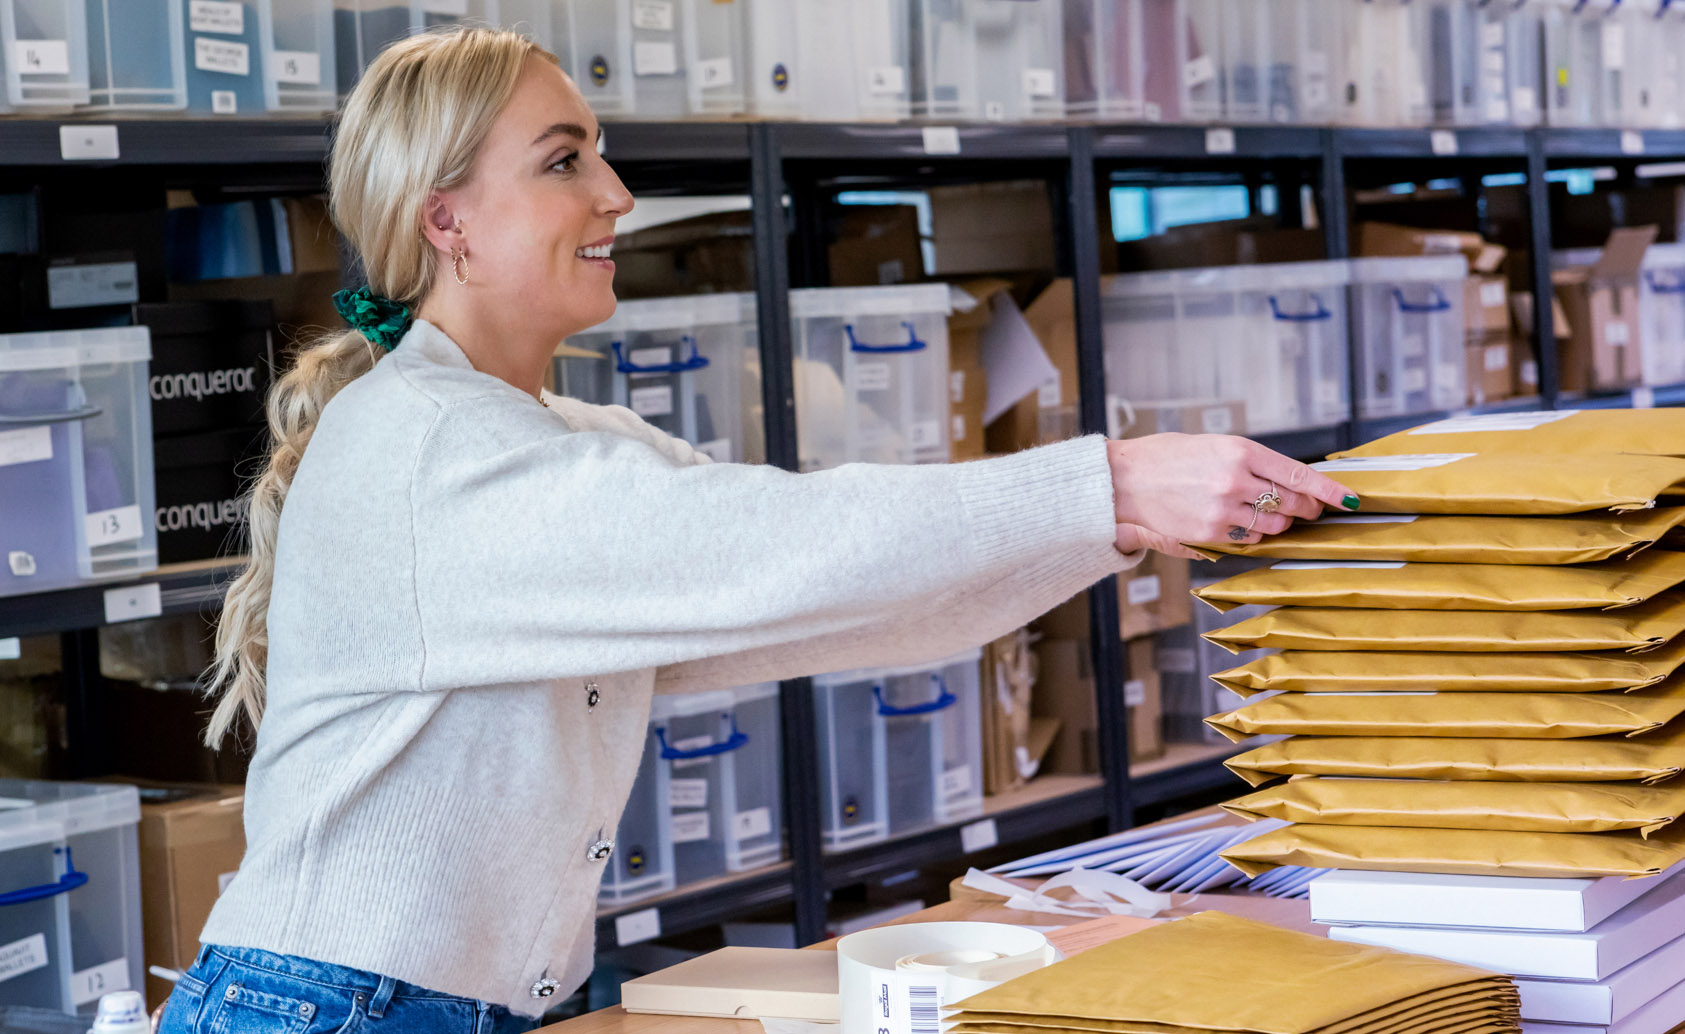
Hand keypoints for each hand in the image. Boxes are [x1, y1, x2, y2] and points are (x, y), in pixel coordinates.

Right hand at [1106, 433, 1358, 554]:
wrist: (1123, 479)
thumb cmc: (1165, 458)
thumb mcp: (1211, 446)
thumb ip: (1248, 463)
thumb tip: (1286, 483)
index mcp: (1240, 450)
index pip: (1298, 474)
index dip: (1329, 490)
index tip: (1350, 499)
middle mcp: (1235, 479)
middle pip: (1292, 503)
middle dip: (1305, 509)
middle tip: (1307, 510)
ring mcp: (1223, 508)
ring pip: (1274, 526)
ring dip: (1277, 524)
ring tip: (1262, 515)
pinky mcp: (1210, 532)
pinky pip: (1248, 539)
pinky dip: (1251, 534)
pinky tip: (1238, 523)